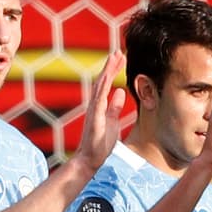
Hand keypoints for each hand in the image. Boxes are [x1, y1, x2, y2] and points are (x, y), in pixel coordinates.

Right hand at [72, 51, 127, 171]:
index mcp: (100, 106)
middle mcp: (95, 105)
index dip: (114, 70)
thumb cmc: (100, 144)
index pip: (107, 84)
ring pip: (100, 86)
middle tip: (119, 51)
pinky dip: (103, 87)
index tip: (122, 58)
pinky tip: (109, 77)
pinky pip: (99, 99)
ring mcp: (93, 111)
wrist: (90, 160)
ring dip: (107, 71)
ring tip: (115, 57)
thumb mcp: (112, 122)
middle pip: (103, 81)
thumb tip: (120, 92)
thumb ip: (115, 107)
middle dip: (111, 66)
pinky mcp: (94, 118)